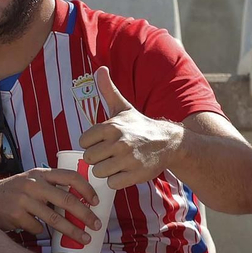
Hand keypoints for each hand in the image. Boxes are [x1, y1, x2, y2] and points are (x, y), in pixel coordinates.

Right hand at [0, 167, 100, 243]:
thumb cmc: (14, 192)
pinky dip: (40, 232)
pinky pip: (37, 228)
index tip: (97, 202)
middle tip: (97, 225)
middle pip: (67, 200)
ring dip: (72, 231)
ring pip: (55, 219)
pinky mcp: (16, 215)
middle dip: (85, 215)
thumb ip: (50, 186)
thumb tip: (80, 203)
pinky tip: (36, 229)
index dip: (87, 189)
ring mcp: (24, 200)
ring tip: (84, 238)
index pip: (70, 177)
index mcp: (40, 173)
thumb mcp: (31, 181)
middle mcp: (33, 184)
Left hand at [77, 66, 180, 189]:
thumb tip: (100, 68)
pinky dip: (117, 180)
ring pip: (98, 172)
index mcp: (111, 126)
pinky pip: (112, 183)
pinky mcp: (135, 175)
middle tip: (110, 154)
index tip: (103, 142)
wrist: (167, 142)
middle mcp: (119, 142)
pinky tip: (125, 171)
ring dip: (106, 170)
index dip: (92, 143)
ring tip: (118, 162)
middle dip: (98, 158)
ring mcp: (127, 160)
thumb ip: (107, 90)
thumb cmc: (139, 126)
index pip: (84, 142)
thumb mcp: (123, 107)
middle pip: (89, 158)